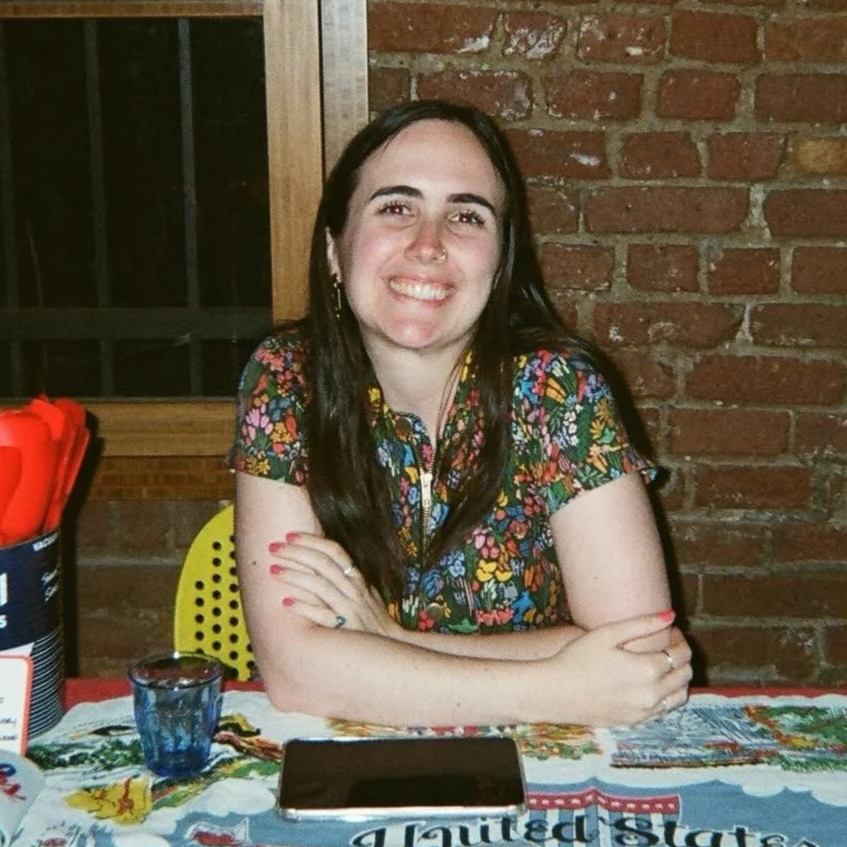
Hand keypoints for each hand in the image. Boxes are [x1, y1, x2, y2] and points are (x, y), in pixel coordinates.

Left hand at [268, 533, 400, 636]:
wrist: (389, 645)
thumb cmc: (371, 619)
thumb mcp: (363, 593)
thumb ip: (345, 578)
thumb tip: (321, 561)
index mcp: (357, 578)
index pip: (334, 551)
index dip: (312, 540)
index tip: (290, 535)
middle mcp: (353, 589)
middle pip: (323, 563)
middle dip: (296, 552)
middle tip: (273, 547)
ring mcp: (349, 608)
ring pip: (320, 585)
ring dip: (295, 575)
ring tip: (273, 569)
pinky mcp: (345, 628)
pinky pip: (322, 615)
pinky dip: (304, 607)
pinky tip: (285, 602)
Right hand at [549, 613, 691, 726]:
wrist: (555, 692)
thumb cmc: (578, 658)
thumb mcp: (608, 634)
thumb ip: (642, 624)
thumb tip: (671, 615)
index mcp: (648, 669)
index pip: (681, 654)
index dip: (680, 639)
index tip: (669, 630)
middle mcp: (653, 694)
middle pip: (685, 674)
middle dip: (682, 656)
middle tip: (666, 644)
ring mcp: (645, 712)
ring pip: (679, 696)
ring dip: (678, 678)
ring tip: (661, 664)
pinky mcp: (635, 722)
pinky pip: (664, 711)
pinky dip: (667, 696)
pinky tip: (650, 684)